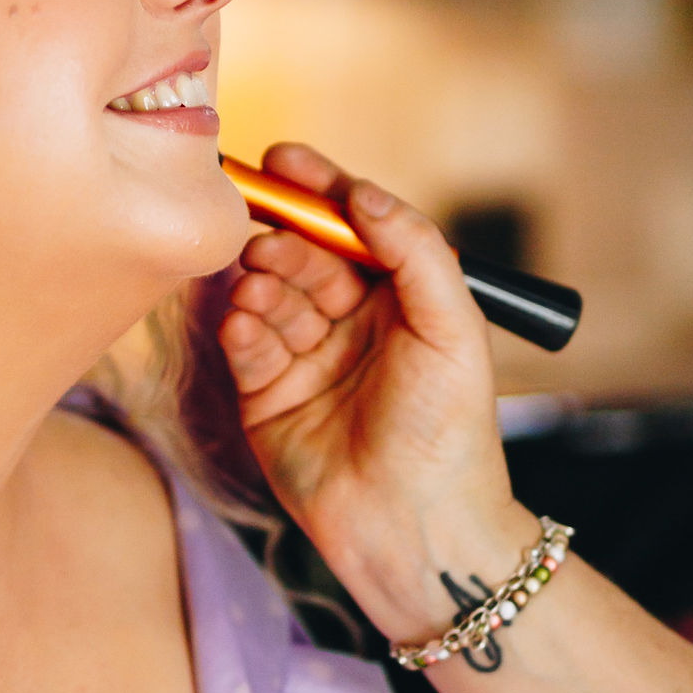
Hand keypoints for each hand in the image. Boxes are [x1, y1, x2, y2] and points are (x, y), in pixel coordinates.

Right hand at [215, 143, 522, 645]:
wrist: (422, 532)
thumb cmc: (452, 436)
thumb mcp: (452, 327)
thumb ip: (414, 248)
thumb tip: (364, 193)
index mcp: (399, 299)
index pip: (351, 226)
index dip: (318, 190)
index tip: (282, 160)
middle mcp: (349, 324)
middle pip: (300, 255)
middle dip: (281, 240)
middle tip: (262, 240)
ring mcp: (305, 361)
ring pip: (267, 296)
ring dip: (258, 284)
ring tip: (255, 286)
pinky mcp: (266, 402)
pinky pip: (245, 348)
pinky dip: (240, 328)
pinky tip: (243, 325)